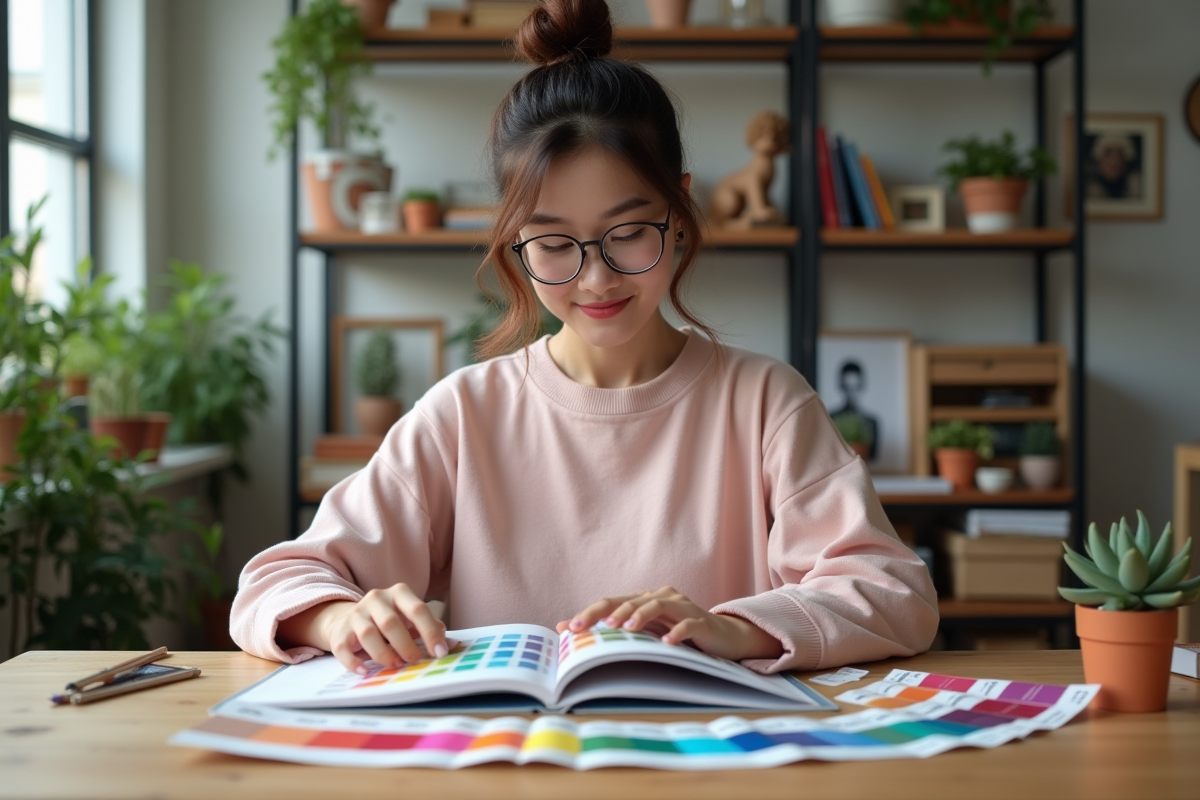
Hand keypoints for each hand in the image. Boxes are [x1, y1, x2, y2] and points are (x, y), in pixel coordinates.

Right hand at [278, 583, 447, 674]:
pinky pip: (343, 647)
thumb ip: (430, 628)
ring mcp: (356, 613)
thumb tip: (449, 645)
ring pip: (368, 633)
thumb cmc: (390, 621)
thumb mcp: (411, 619)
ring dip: (383, 653)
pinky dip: (353, 661)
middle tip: (414, 660)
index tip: (440, 653)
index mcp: (400, 593)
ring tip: (395, 664)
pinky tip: (364, 671)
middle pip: (391, 622)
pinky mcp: (340, 630)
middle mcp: (377, 598)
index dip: (430, 632)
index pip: (418, 609)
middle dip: (405, 645)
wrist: (350, 618)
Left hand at [555, 586, 783, 661]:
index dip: (590, 613)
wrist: (724, 637)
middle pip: (630, 600)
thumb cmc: (679, 636)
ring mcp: (683, 608)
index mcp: (646, 600)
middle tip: (588, 627)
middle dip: (607, 613)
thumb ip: (612, 630)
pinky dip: (676, 633)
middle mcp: (662, 598)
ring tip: (625, 628)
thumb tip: (565, 631)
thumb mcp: (645, 634)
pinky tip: (667, 643)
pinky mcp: (701, 622)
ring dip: (639, 616)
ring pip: (657, 605)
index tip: (570, 629)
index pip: (613, 602)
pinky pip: (687, 625)